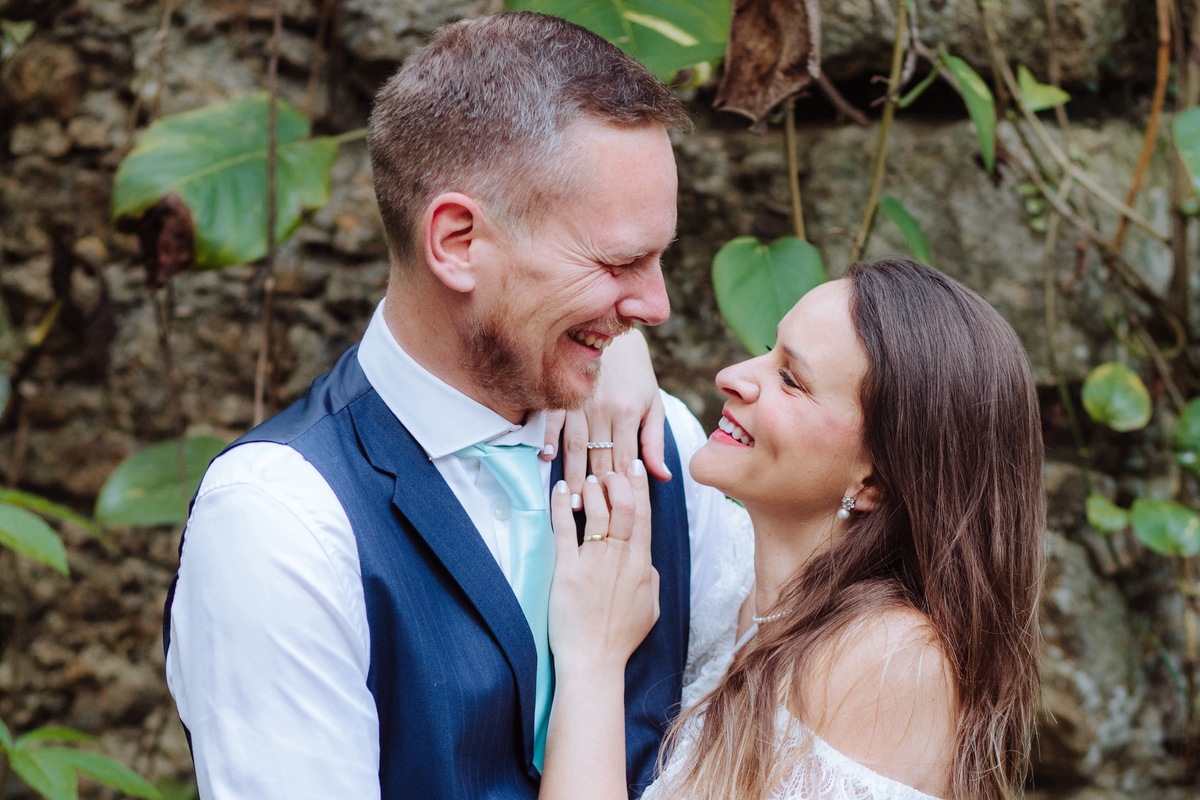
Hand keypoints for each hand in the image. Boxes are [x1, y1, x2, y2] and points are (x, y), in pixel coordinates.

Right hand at [542, 330, 671, 509]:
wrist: (610, 329)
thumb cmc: (635, 371)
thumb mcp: (653, 403)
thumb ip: (654, 441)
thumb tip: (660, 477)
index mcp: (631, 412)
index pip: (625, 459)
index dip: (620, 487)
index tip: (616, 513)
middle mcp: (606, 409)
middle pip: (600, 457)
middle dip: (596, 490)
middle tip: (591, 519)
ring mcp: (582, 401)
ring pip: (576, 444)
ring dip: (573, 474)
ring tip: (570, 500)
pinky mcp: (563, 393)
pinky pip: (553, 419)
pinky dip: (548, 438)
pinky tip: (545, 458)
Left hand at [547, 461, 658, 675]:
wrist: (595, 662)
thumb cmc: (621, 638)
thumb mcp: (650, 608)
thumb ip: (650, 578)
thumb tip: (646, 558)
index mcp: (641, 564)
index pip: (643, 516)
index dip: (639, 488)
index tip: (634, 467)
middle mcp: (620, 558)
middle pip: (624, 507)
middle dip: (618, 480)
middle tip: (610, 465)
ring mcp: (594, 563)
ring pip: (596, 513)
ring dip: (592, 490)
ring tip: (587, 477)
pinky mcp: (568, 571)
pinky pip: (565, 531)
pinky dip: (562, 507)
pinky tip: (560, 490)